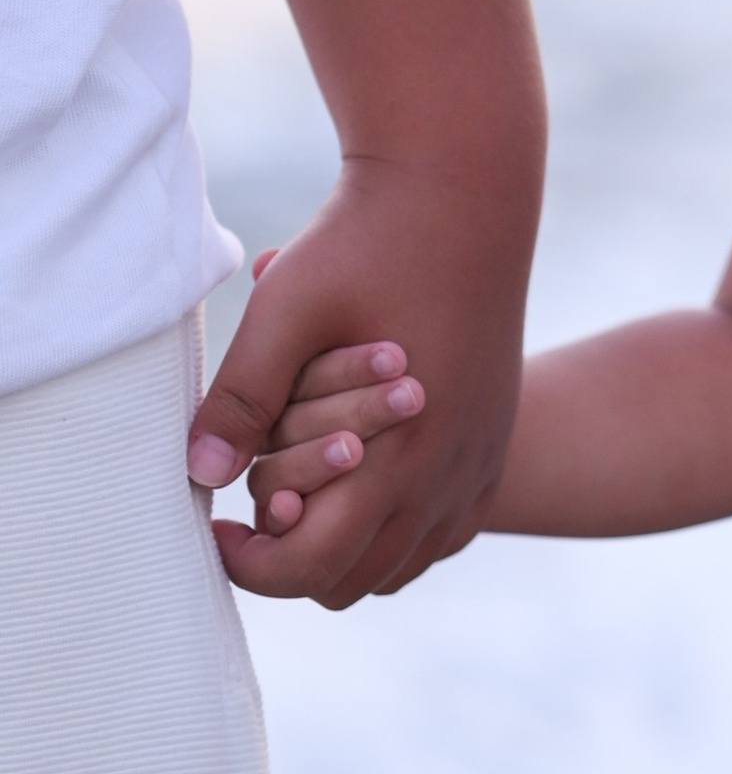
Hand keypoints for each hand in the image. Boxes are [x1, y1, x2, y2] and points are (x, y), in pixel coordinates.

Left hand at [191, 154, 531, 604]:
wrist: (465, 192)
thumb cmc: (367, 246)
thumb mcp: (287, 313)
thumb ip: (241, 400)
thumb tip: (197, 474)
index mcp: (398, 454)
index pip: (311, 566)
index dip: (250, 563)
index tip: (217, 524)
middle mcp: (447, 475)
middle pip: (353, 581)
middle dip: (292, 558)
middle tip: (253, 506)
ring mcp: (478, 463)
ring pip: (402, 565)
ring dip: (346, 548)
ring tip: (303, 492)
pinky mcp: (492, 444)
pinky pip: (443, 532)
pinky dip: (396, 528)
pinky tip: (361, 480)